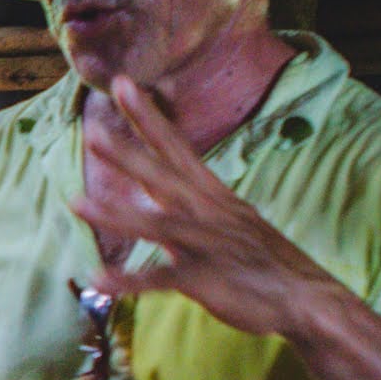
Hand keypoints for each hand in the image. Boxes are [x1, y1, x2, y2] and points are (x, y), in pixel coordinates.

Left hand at [68, 76, 341, 339]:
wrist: (305, 296)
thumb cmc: (264, 259)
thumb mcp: (231, 219)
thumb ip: (195, 202)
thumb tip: (164, 189)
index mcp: (211, 195)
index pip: (175, 146)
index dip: (147, 116)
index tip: (121, 84)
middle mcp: (207, 212)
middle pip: (162, 176)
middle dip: (128, 153)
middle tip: (92, 130)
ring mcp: (206, 245)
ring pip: (156, 224)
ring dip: (114, 214)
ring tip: (75, 203)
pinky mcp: (207, 279)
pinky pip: (162, 279)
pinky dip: (130, 280)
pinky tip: (99, 278)